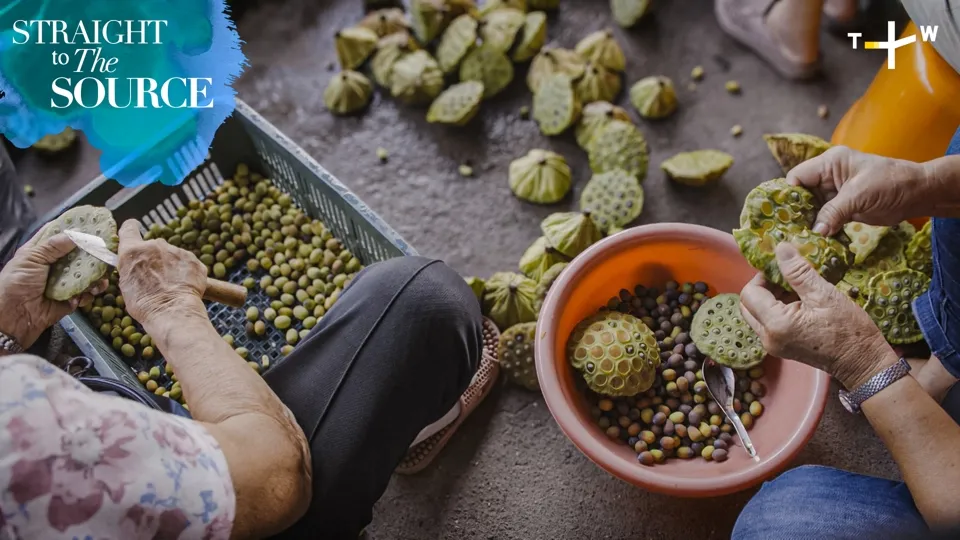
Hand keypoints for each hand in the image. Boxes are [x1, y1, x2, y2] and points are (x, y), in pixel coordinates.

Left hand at [0, 225, 106, 348]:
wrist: (14, 317)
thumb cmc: (16, 284)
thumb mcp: (31, 259)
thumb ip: (53, 246)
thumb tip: (77, 234)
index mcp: (39, 252)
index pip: (57, 235)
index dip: (72, 227)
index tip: (91, 221)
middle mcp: (53, 265)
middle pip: (77, 254)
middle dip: (91, 252)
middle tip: (106, 249)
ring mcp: (62, 282)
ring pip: (86, 275)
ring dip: (95, 276)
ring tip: (101, 278)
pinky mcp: (69, 299)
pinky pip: (85, 293)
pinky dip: (89, 293)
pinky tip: (90, 293)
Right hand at [116, 220, 207, 327]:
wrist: (173, 312)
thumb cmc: (145, 304)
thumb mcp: (126, 285)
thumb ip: (131, 267)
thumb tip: (135, 265)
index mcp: (133, 251)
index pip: (129, 228)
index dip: (130, 230)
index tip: (133, 231)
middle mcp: (155, 245)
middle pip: (153, 246)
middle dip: (155, 258)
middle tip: (156, 277)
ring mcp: (176, 251)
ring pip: (172, 256)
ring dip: (171, 266)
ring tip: (171, 286)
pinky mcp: (194, 260)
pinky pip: (187, 264)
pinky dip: (186, 273)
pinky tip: (183, 287)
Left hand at [739, 242, 898, 389]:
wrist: (864, 363)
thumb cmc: (848, 329)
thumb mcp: (823, 294)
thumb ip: (798, 271)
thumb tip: (780, 247)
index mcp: (775, 324)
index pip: (750, 293)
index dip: (762, 276)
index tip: (781, 267)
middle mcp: (767, 338)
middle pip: (748, 305)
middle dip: (763, 287)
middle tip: (786, 276)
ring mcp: (773, 345)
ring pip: (757, 314)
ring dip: (770, 298)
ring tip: (796, 287)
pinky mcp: (781, 348)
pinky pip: (768, 324)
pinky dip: (777, 309)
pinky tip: (799, 300)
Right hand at [788, 146, 930, 235]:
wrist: (918, 194)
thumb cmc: (890, 183)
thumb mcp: (859, 195)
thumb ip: (834, 211)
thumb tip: (815, 231)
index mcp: (829, 163)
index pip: (797, 177)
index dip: (788, 195)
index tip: (781, 215)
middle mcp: (828, 177)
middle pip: (801, 195)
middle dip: (795, 212)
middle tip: (787, 232)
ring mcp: (835, 194)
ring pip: (811, 209)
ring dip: (808, 223)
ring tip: (798, 240)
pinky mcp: (842, 208)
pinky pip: (825, 219)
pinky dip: (821, 229)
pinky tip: (815, 241)